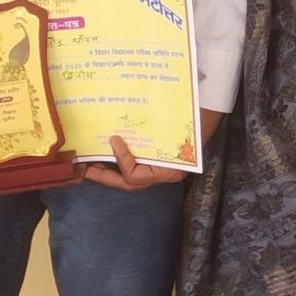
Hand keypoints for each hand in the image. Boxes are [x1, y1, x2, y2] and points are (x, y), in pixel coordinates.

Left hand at [84, 109, 224, 190]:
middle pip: (129, 183)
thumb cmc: (198, 115)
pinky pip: (133, 166)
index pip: (137, 176)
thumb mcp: (181, 116)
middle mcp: (165, 174)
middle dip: (105, 176)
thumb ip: (164, 117)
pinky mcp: (155, 160)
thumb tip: (138, 118)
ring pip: (129, 177)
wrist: (211, 112)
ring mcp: (160, 168)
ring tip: (88, 162)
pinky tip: (106, 150)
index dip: (122, 160)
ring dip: (108, 170)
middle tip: (84, 168)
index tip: (114, 139)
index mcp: (172, 169)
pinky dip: (118, 160)